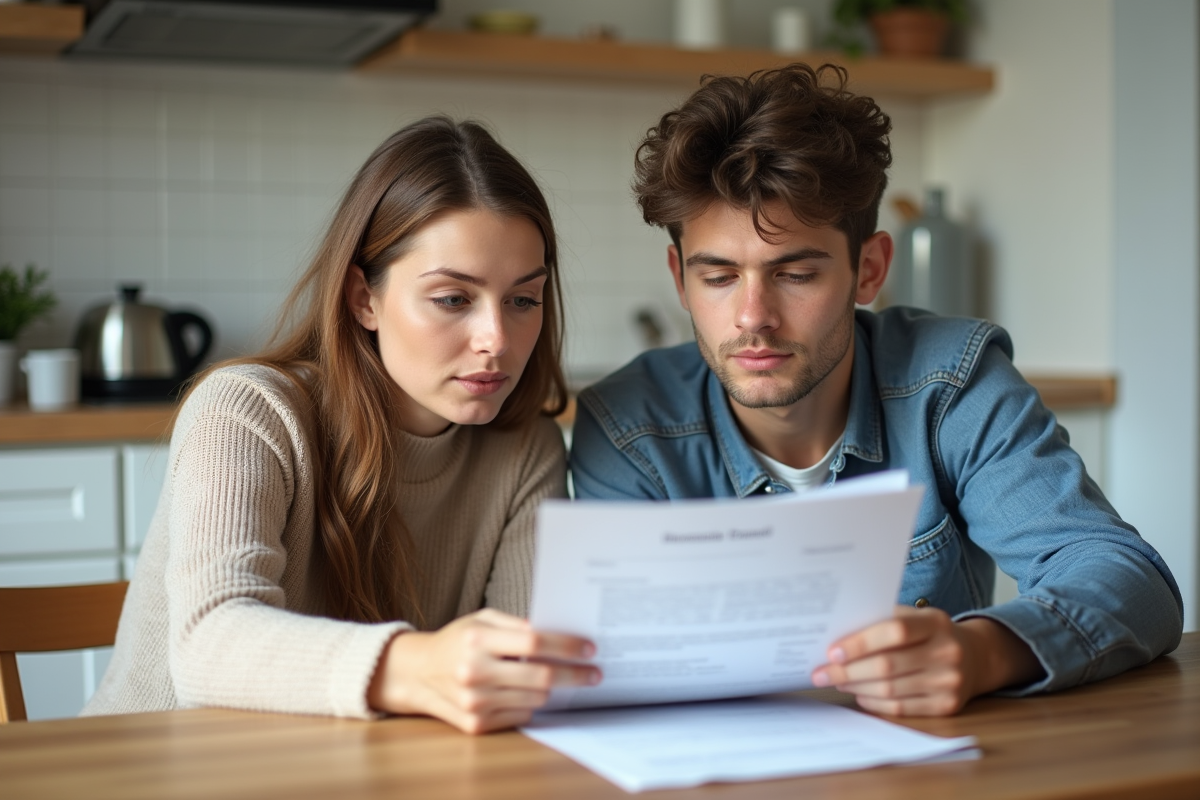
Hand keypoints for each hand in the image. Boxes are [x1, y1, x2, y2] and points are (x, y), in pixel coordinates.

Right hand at [367, 609, 599, 733]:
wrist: (417, 673)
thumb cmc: (457, 641)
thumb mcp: (482, 620)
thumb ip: (517, 625)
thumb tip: (557, 634)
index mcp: (477, 639)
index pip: (533, 643)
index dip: (566, 646)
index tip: (588, 649)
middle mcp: (474, 672)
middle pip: (541, 677)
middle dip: (575, 675)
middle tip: (594, 673)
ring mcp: (475, 702)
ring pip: (535, 700)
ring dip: (551, 690)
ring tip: (554, 679)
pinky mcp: (475, 724)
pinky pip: (521, 716)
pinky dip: (528, 704)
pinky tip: (521, 693)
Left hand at [811, 606, 1041, 716]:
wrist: (976, 657)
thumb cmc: (931, 633)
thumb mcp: (916, 617)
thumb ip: (883, 620)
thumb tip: (836, 633)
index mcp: (936, 623)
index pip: (894, 631)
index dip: (860, 643)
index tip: (832, 651)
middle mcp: (947, 652)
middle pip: (887, 666)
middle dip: (847, 670)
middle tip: (822, 672)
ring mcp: (949, 682)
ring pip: (890, 690)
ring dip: (856, 687)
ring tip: (836, 680)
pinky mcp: (947, 706)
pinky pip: (901, 709)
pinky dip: (874, 702)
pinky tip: (859, 693)